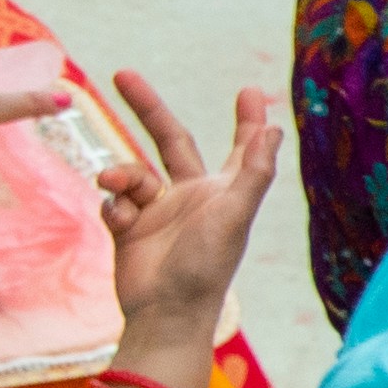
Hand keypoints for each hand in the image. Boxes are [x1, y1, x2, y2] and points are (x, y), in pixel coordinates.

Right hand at [90, 73, 280, 380]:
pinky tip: (120, 221)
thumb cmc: (207, 267)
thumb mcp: (234, 215)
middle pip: (170, 139)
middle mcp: (192, 195)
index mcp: (226, 190)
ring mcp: (158, 210)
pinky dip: (114, 205)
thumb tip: (274, 129)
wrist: (165, 313)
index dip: (246, 120)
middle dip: (148, 107)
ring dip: (120, 173)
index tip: (249, 91)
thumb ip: (253, 172)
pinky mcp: (128, 228)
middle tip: (123, 74)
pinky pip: (114, 201)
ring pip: (132, 172)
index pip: (241, 146)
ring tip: (113, 185)